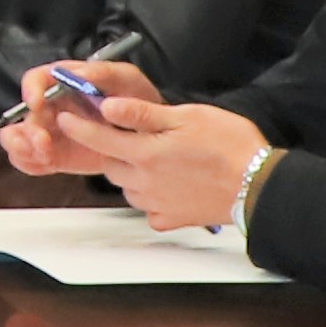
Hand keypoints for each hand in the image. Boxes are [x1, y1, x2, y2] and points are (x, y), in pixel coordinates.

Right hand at [0, 57, 165, 178]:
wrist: (150, 136)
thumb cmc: (137, 100)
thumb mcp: (127, 78)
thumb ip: (104, 72)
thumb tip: (80, 74)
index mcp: (63, 82)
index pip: (36, 80)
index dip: (30, 89)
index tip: (36, 102)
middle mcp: (51, 106)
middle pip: (24, 113)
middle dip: (28, 128)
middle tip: (44, 141)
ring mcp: (51, 132)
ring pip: (19, 138)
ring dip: (24, 147)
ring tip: (44, 155)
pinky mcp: (53, 155)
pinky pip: (29, 160)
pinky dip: (30, 163)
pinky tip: (46, 165)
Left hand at [85, 98, 268, 237]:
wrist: (259, 185)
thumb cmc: (230, 146)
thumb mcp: (186, 117)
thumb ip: (142, 115)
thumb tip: (108, 107)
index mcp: (146, 153)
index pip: (99, 139)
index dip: (79, 126)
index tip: (66, 118)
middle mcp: (145, 182)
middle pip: (112, 166)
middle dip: (112, 151)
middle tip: (130, 138)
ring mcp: (158, 204)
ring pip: (129, 188)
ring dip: (132, 175)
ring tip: (155, 161)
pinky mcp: (174, 219)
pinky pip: (151, 210)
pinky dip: (153, 199)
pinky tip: (168, 187)